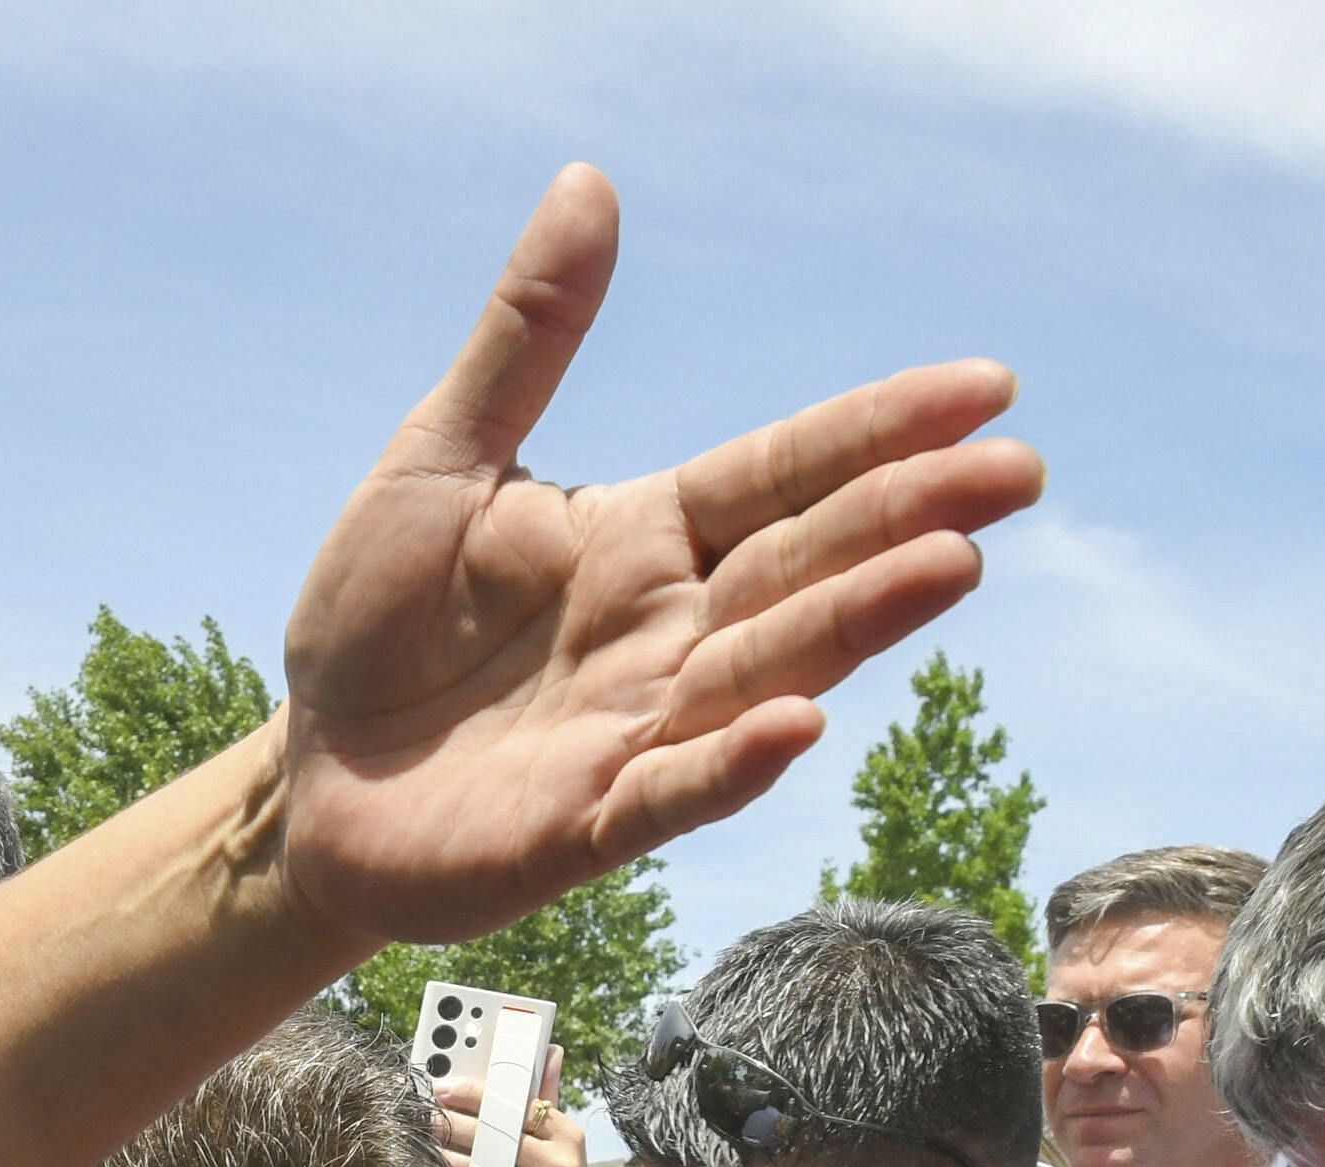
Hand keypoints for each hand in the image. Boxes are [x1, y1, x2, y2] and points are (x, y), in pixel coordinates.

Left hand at [274, 167, 1036, 948]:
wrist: (306, 774)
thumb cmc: (376, 620)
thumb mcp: (441, 454)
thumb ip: (528, 337)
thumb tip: (588, 182)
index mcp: (647, 538)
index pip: (785, 473)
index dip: (880, 432)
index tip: (985, 390)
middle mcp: (669, 632)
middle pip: (809, 564)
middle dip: (913, 515)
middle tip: (1017, 470)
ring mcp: (639, 732)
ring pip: (768, 667)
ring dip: (857, 621)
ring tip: (951, 563)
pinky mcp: (584, 826)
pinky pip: (671, 792)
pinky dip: (731, 763)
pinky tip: (797, 724)